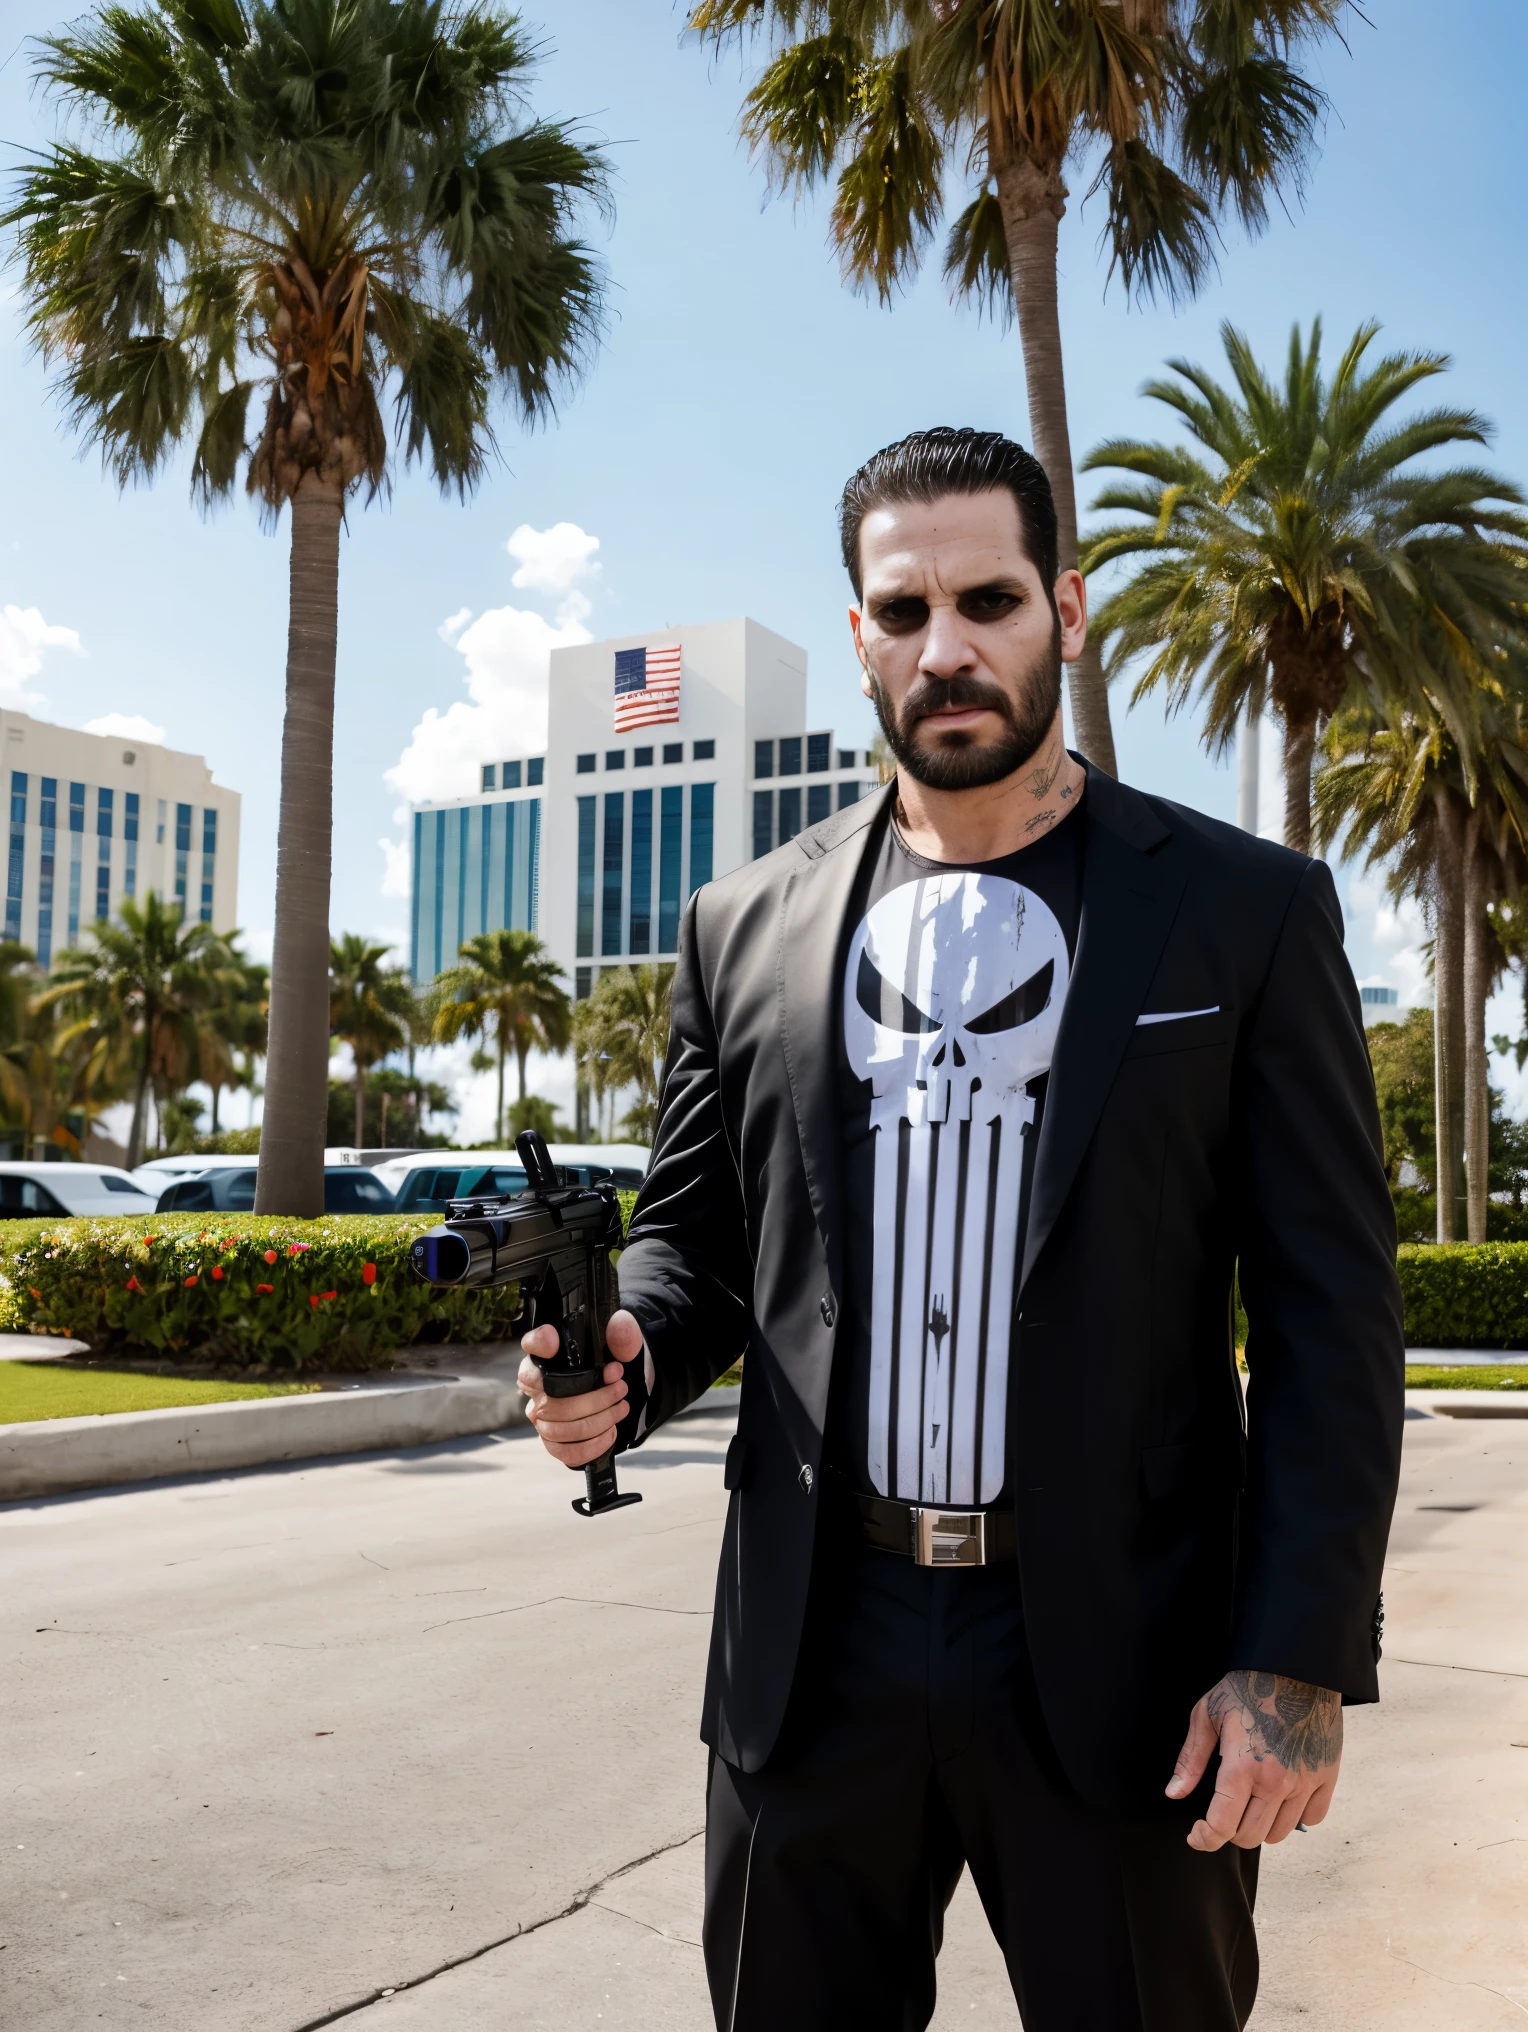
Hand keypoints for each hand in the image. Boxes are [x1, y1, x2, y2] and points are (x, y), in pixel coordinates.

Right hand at [518, 1309, 644, 1470]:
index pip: (532, 1345)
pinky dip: (590, 1446)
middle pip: (552, 1401)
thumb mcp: (620, 1342)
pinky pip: (564, 1452)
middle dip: (594, 1398)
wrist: (617, 1388)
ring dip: (597, 1421)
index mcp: (545, 1356)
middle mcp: (535, 1387)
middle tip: (620, 1389)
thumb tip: (619, 1331)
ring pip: (559, 1429)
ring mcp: (540, 1417)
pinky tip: (610, 1432)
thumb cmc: (609, 1361)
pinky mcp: (552, 1441)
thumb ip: (622, 1333)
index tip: (554, 1341)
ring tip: (621, 1409)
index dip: (539, 1343)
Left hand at [1166, 1668, 1342, 1850]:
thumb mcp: (1207, 1715)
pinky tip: (1283, 1795)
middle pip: (1249, 1837)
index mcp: (1242, 1767)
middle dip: (1230, 1831)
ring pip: (1279, 1833)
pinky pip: (1312, 1818)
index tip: (1197, 1835)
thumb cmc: (1246, 1687)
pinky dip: (1295, 1815)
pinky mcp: (1326, 1777)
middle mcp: (1275, 1782)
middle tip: (1225, 1811)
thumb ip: (1190, 1759)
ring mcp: (1304, 1782)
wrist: (1295, 1667)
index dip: (1204, 1838)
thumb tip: (1174, 1793)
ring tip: (1252, 1801)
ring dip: (1261, 1825)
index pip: (1222, 1826)